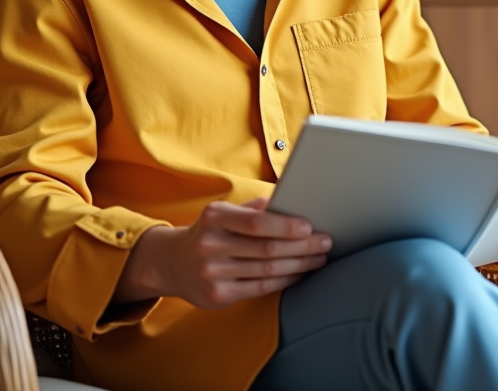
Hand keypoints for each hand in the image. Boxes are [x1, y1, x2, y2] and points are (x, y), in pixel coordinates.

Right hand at [115, 197, 331, 308]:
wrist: (172, 263)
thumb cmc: (210, 232)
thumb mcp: (224, 213)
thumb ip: (254, 208)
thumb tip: (293, 201)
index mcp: (214, 217)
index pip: (255, 223)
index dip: (285, 226)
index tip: (309, 226)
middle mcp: (210, 245)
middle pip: (266, 249)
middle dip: (302, 246)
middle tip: (325, 242)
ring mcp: (212, 273)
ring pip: (267, 270)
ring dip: (299, 264)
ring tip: (319, 258)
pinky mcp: (217, 296)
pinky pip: (260, 287)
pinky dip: (284, 280)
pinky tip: (300, 273)